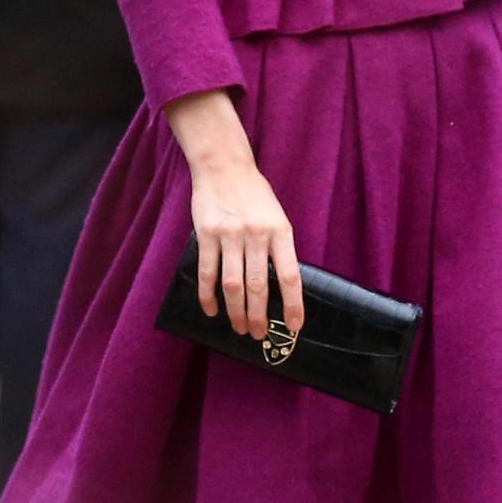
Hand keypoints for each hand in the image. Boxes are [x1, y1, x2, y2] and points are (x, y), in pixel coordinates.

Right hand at [166, 90, 303, 340]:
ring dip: (235, 312)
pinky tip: (211, 310)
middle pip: (258, 286)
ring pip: (232, 285)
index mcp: (280, 232)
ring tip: (239, 328)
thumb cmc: (255, 196)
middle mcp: (257, 235)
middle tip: (258, 336)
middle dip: (258, 317)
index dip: (293, 305)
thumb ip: (279, 248)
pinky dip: (208, 296)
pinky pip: (208, 272)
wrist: (225, 166)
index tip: (294, 327)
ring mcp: (230, 235)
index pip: (290, 276)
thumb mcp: (277, 218)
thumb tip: (281, 288)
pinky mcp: (206, 234)